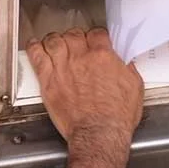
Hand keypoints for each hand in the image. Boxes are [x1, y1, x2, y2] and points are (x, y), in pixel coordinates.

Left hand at [27, 28, 143, 145]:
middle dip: (75, 36)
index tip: (96, 39)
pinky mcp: (49, 82)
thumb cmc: (116, 116)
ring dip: (55, 39)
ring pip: (53, 41)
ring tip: (56, 42)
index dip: (96, 35)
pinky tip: (35, 46)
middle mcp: (81, 59)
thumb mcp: (135, 88)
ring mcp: (63, 69)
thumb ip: (128, 71)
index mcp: (103, 57)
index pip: (97, 33)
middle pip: (73, 34)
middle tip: (76, 41)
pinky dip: (34, 48)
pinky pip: (37, 57)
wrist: (99, 133)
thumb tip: (126, 64)